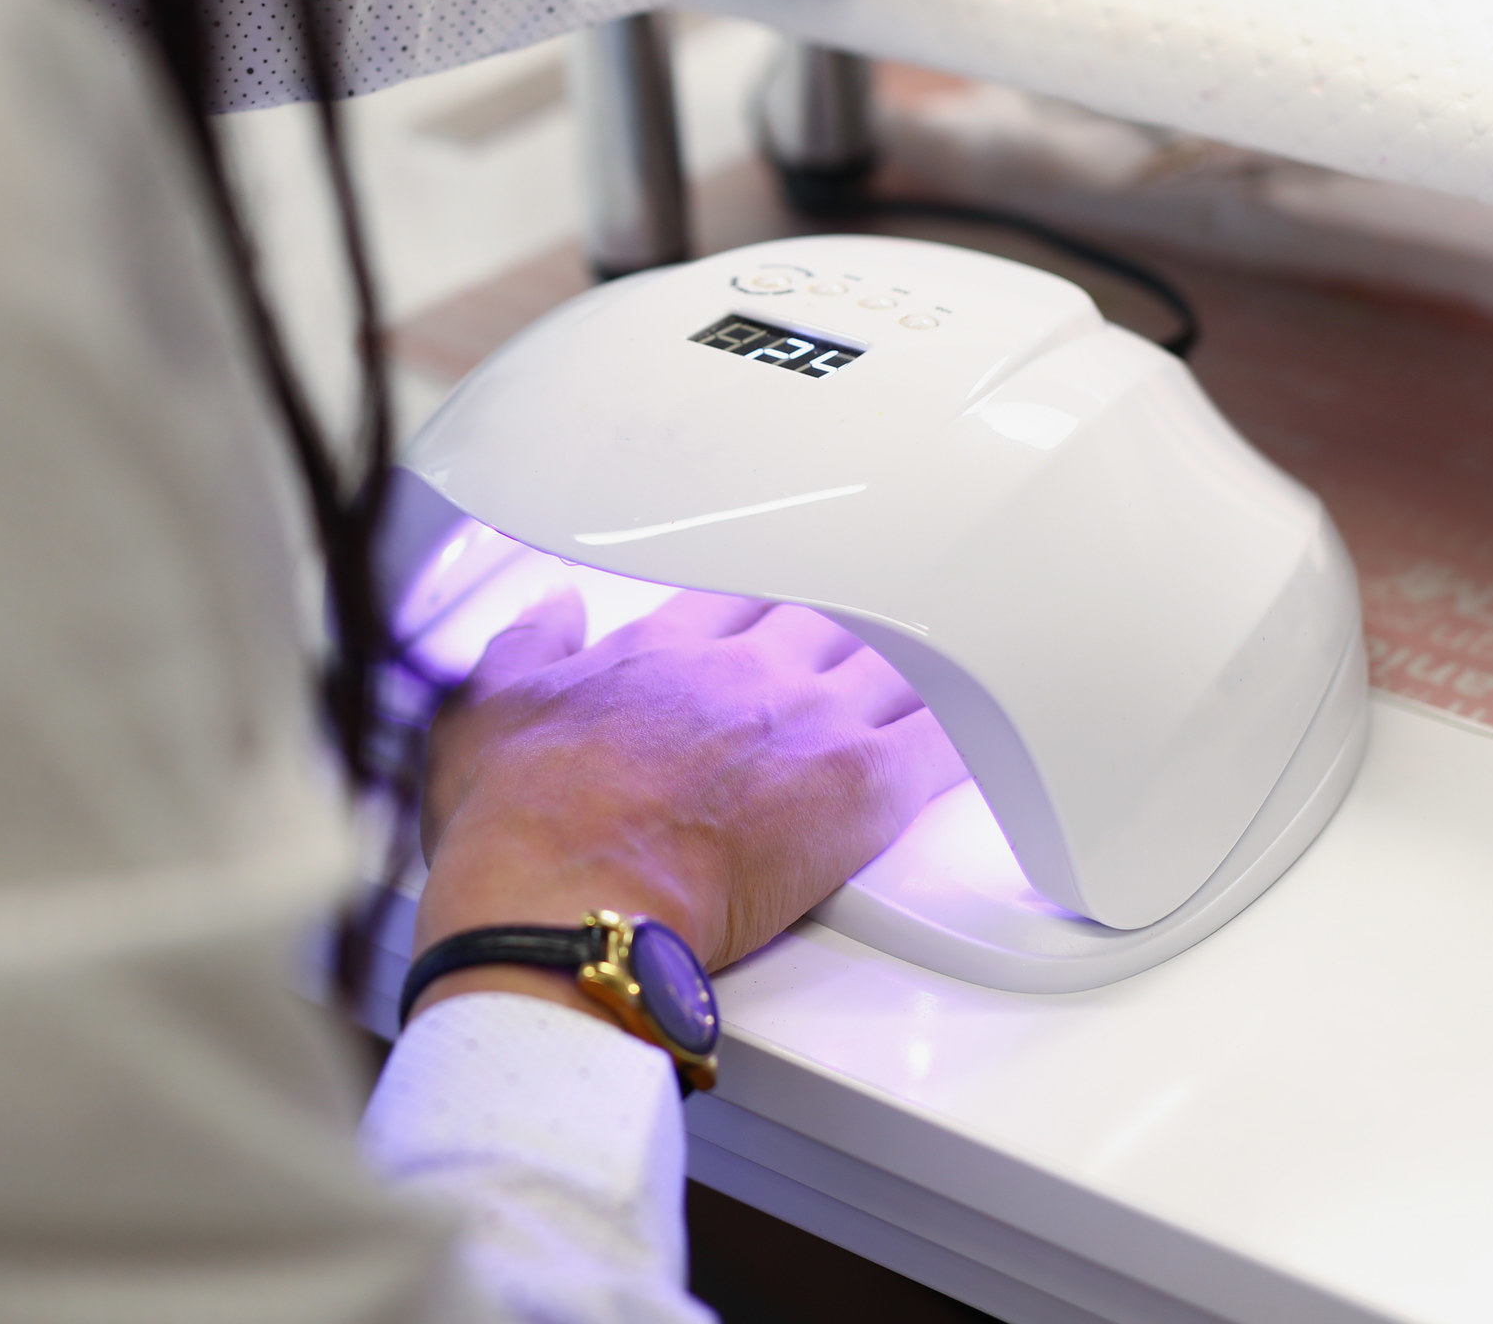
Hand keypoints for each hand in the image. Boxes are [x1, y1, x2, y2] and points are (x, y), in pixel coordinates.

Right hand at [410, 588, 965, 1019]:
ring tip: (964, 659)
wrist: (564, 902)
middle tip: (887, 617)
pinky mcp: (860, 787)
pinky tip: (1006, 724)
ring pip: (897, 662)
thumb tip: (548, 611)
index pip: (735, 591)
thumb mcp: (486, 710)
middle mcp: (743, 669)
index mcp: (661, 648)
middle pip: (829, 613)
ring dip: (926, 663)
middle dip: (855, 615)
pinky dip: (980, 729)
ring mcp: (808, 720)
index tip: (780, 599)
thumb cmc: (521, 830)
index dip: (765, 592)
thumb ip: (527, 645)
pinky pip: (948, 742)